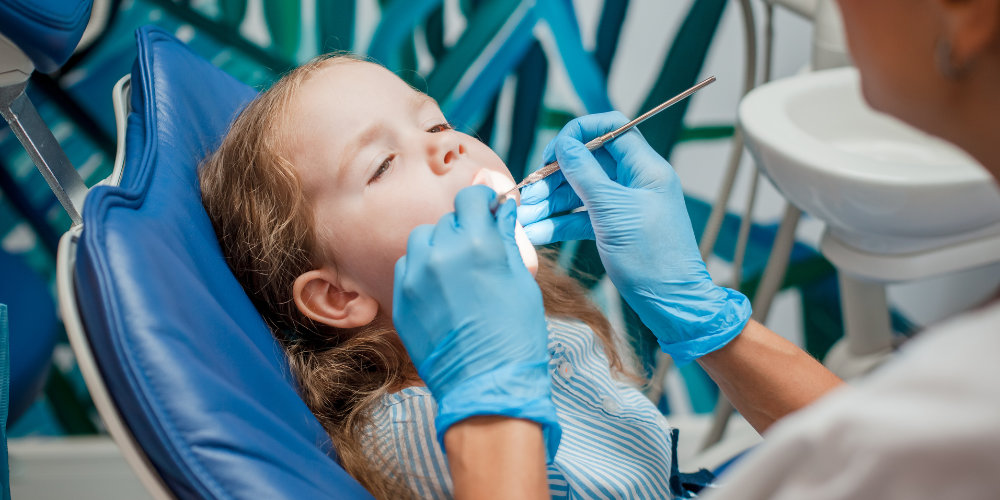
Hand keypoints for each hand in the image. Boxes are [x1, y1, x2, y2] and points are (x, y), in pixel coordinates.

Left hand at [393, 185, 559, 457]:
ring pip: (422, 240)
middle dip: (464, 229)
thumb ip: (505, 239)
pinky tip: (441, 292)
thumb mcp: (521, 280)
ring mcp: (414, 277)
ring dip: (438, 246)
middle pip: (447, 219)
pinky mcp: (400, 299)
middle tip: (479, 253)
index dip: (482, 200)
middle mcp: (440, 252)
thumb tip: (502, 209)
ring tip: (457, 272)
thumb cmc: (515, 335)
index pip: (470, 196)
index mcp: (477, 243)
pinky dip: (423, 270)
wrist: (487, 387)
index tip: (489, 211)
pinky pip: (408, 267)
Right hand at [517, 112, 750, 364]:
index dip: (578, 133)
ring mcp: (624, 206)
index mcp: (645, 168)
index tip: (552, 154)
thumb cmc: (651, 257)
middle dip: (555, 176)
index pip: (611, 128)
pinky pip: (582, 217)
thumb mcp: (612, 211)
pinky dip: (560, 222)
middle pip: (588, 161)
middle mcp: (635, 182)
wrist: (671, 304)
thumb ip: (585, 174)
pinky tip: (536, 232)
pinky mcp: (615, 229)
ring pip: (581, 191)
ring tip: (524, 217)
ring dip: (550, 201)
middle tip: (528, 193)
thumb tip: (564, 144)